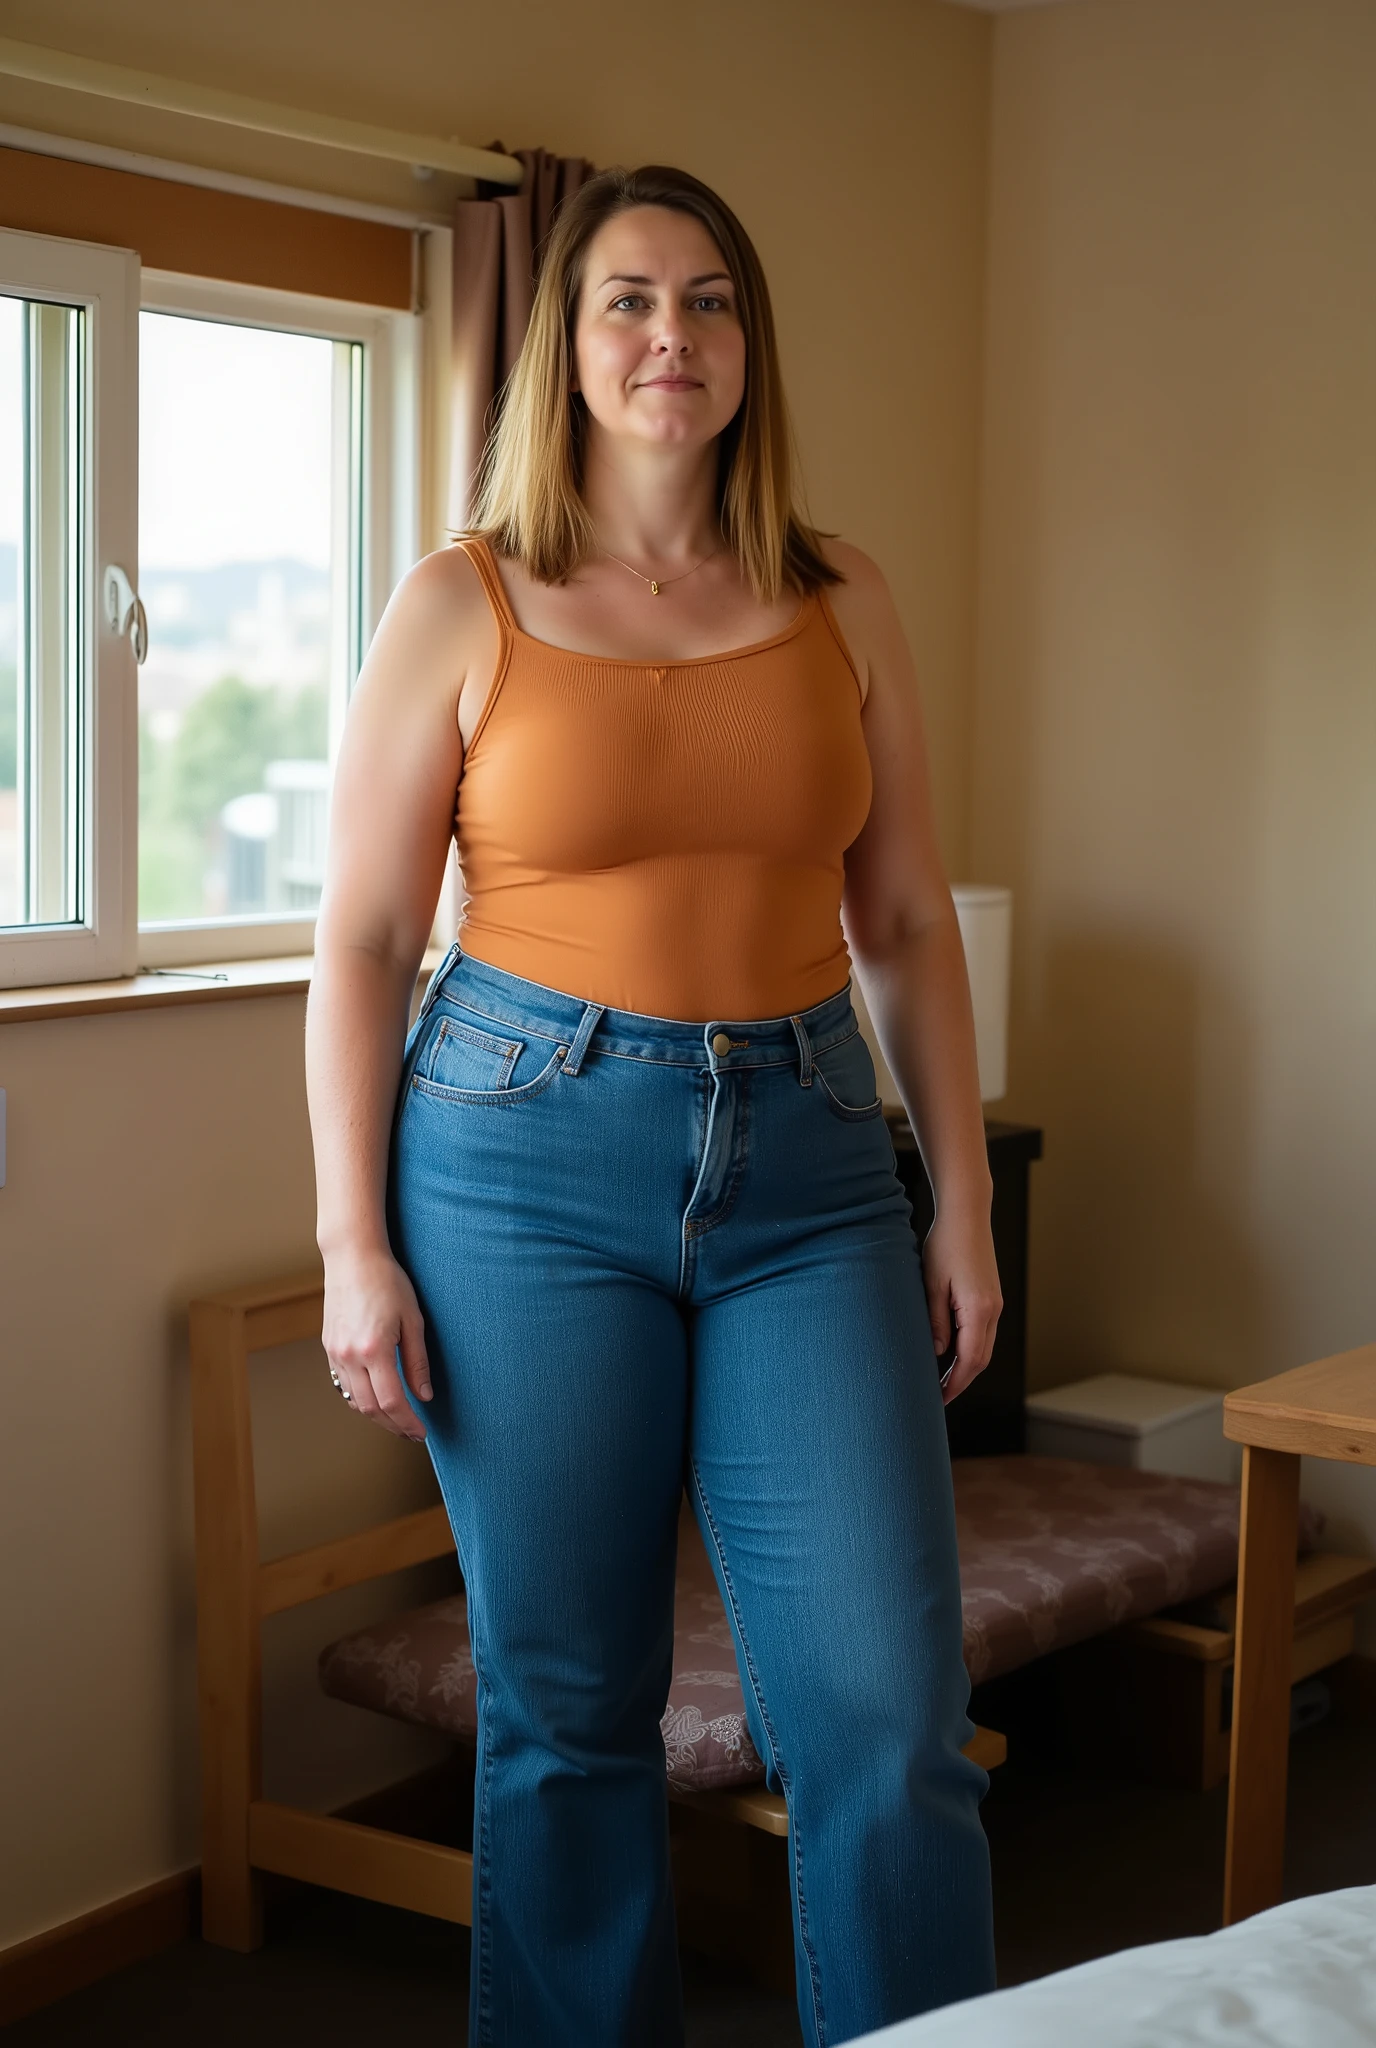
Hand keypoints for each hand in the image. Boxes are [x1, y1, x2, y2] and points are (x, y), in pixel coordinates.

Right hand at [322, 1244, 431, 1440]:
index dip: (408, 1422)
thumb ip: (417, 1361)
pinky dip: (360, 1398)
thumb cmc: (387, 1281)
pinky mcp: (329, 1347)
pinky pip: (343, 1384)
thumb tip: (423, 1395)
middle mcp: (350, 1355)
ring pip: (354, 1400)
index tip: (421, 1433)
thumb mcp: (413, 1319)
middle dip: (393, 1426)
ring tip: (397, 1420)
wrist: (352, 1257)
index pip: (392, 1402)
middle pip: (371, 1408)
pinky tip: (376, 1398)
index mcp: (375, 1349)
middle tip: (412, 1433)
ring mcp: (336, 1353)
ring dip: (376, 1416)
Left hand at [922, 1205, 1002, 1405]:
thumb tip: (939, 1353)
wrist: (967, 1215)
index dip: (955, 1383)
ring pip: (984, 1348)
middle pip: (981, 1359)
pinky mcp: (991, 1297)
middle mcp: (993, 1310)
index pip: (970, 1360)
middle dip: (961, 1381)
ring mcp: (995, 1304)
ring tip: (941, 1380)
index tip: (939, 1399)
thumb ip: (935, 1322)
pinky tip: (951, 1353)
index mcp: (979, 1309)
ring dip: (965, 1366)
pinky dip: (969, 1349)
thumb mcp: (931, 1284)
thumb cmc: (945, 1245)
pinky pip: (983, 1333)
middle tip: (938, 1397)